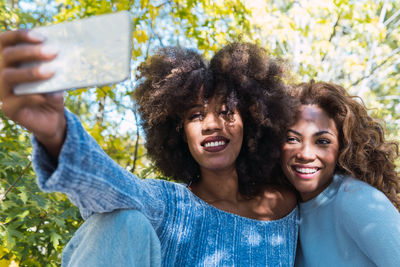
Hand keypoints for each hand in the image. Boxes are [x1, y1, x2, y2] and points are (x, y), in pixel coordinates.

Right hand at [0, 30, 65, 156]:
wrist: (53, 119)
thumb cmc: (53, 92)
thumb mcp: (56, 78)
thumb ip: (54, 68)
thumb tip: (59, 58)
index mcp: (10, 61)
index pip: (6, 41)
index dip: (20, 36)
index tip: (42, 37)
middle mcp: (2, 73)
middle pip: (8, 56)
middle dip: (30, 52)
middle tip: (53, 52)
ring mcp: (3, 92)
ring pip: (8, 76)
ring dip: (30, 72)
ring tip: (51, 71)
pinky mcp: (9, 109)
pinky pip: (16, 101)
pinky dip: (31, 96)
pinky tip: (45, 95)